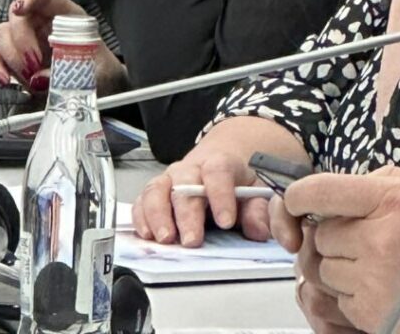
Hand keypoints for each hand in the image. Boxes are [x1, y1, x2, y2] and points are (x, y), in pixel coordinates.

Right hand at [0, 0, 127, 94]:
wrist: (101, 89)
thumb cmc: (100, 71)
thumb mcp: (95, 70)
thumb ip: (69, 71)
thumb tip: (38, 78)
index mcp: (65, 14)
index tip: (20, 9)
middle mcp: (41, 23)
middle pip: (17, 16)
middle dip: (21, 40)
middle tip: (34, 65)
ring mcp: (25, 41)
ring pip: (3, 34)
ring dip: (11, 56)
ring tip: (30, 78)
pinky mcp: (14, 62)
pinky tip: (5, 81)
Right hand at [131, 148, 270, 247]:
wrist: (222, 158)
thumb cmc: (238, 179)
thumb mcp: (256, 190)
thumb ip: (258, 210)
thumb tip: (258, 230)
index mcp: (219, 163)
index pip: (218, 172)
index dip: (220, 195)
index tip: (225, 221)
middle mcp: (190, 168)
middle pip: (184, 184)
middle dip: (186, 214)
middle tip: (192, 240)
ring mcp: (170, 178)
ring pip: (157, 189)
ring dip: (158, 214)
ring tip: (165, 239)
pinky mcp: (157, 190)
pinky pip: (142, 199)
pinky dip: (141, 216)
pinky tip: (146, 234)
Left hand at [281, 167, 399, 332]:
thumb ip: (370, 186)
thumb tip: (324, 196)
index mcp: (390, 201)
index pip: (318, 191)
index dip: (298, 197)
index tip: (295, 202)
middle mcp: (380, 240)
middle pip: (319, 236)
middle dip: (333, 240)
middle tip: (364, 244)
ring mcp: (377, 281)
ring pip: (323, 271)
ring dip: (340, 271)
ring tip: (377, 269)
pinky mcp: (375, 315)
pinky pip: (339, 302)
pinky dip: (353, 299)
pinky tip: (383, 292)